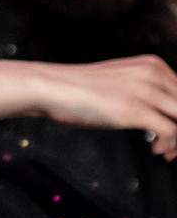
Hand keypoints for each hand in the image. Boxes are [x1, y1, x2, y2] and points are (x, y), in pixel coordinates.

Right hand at [35, 56, 176, 158]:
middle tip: (171, 148)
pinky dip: (168, 144)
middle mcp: (155, 74)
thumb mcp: (119, 80)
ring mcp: (146, 92)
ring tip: (164, 151)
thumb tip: (155, 109)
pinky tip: (154, 149)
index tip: (172, 133)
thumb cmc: (79, 89)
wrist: (53, 87)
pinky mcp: (135, 110)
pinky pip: (171, 131)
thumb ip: (141, 88)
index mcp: (154, 65)